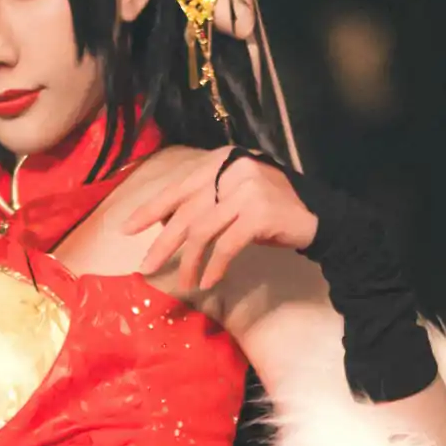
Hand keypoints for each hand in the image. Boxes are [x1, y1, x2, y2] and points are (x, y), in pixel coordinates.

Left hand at [120, 150, 316, 295]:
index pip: (179, 186)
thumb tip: (163, 222)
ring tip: (186, 283)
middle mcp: (232, 169)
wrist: (319, 217)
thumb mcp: (233, 199)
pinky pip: (227, 244)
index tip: (127, 228)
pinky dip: (215, 265)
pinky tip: (210, 281)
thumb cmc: (270, 212)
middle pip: (187, 210)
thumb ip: (204, 203)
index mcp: (221, 161)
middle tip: (146, 266)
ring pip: (203, 229)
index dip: (151, 209)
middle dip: (164, 243)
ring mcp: (246, 189)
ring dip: (191, 261)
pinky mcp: (259, 213)